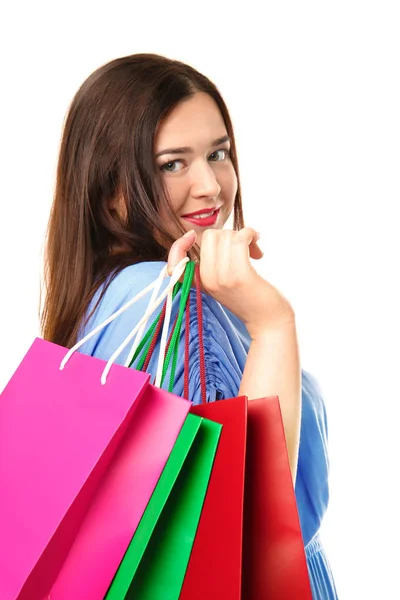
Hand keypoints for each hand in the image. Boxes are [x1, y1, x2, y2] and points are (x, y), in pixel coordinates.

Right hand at [167, 228, 293, 336]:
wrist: (270, 322)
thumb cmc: (251, 298)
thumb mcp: (224, 283)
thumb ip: (214, 264)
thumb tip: (216, 235)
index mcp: (201, 283)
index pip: (174, 263)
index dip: (178, 245)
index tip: (193, 236)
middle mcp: (208, 280)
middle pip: (209, 236)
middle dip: (229, 235)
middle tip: (244, 249)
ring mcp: (223, 278)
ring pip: (226, 235)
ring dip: (244, 235)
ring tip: (254, 250)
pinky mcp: (241, 275)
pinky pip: (241, 238)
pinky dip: (250, 234)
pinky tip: (258, 244)